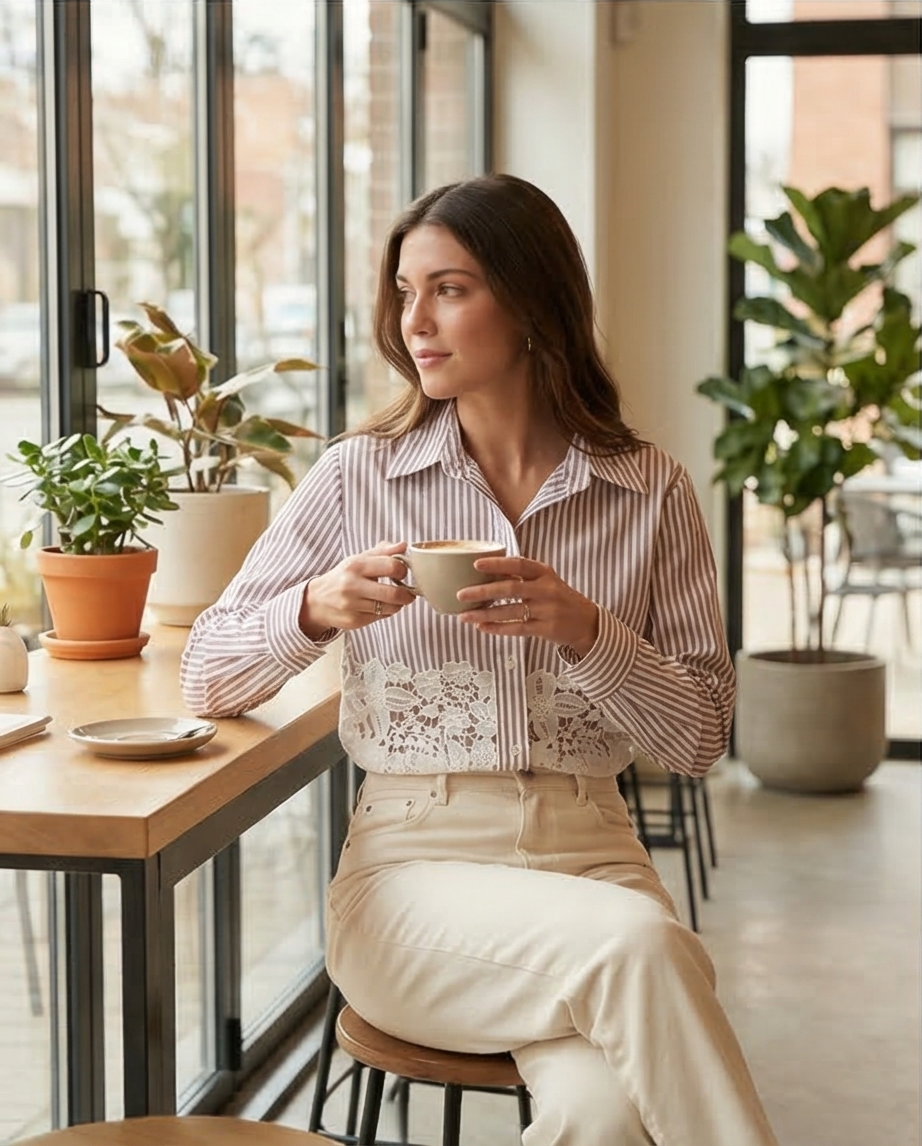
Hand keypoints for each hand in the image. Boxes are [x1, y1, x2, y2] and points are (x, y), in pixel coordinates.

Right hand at [299, 541, 416, 637]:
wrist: (317, 601)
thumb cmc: (343, 577)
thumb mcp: (359, 559)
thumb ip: (382, 552)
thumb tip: (404, 545)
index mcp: (355, 565)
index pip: (391, 566)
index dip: (403, 570)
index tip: (403, 573)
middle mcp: (352, 585)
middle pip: (393, 593)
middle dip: (407, 594)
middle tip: (408, 592)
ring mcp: (352, 605)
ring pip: (390, 608)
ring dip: (398, 604)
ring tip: (395, 599)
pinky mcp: (354, 621)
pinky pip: (381, 617)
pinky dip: (386, 612)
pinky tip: (379, 606)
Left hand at [456, 555, 598, 655]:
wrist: (586, 621)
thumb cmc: (558, 597)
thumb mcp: (545, 580)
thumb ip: (521, 576)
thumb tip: (484, 572)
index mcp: (544, 572)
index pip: (518, 564)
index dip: (497, 564)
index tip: (476, 564)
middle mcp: (546, 589)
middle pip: (510, 589)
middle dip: (483, 592)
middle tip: (461, 594)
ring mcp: (547, 610)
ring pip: (510, 611)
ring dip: (484, 614)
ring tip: (464, 615)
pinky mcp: (546, 629)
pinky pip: (517, 629)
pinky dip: (497, 628)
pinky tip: (482, 627)